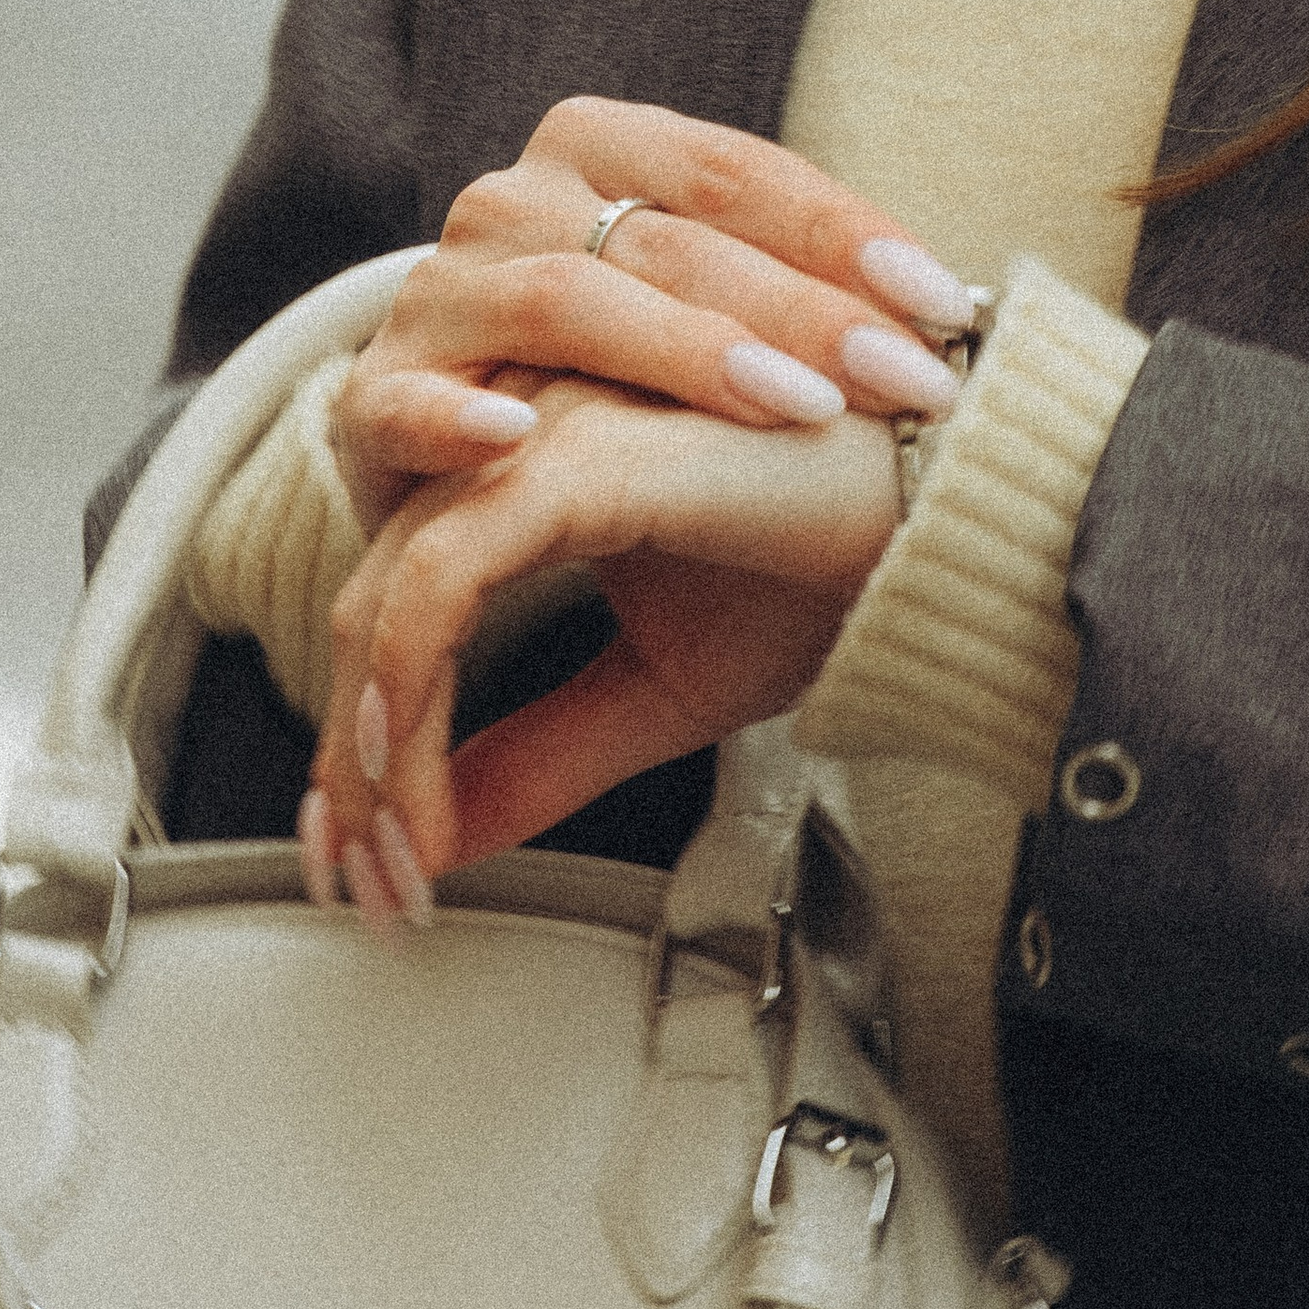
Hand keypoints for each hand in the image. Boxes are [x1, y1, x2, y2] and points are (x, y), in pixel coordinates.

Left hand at [300, 369, 902, 919]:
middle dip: (355, 764)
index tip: (369, 861)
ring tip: (397, 863)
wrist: (953, 523)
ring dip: (374, 750)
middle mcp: (525, 422)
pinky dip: (414, 694)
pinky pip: (447, 575)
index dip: (368, 741)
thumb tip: (433, 845)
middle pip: (373, 600)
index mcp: (537, 461)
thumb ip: (543, 750)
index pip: (401, 597)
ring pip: (389, 591)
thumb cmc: (831, 565)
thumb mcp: (662, 686)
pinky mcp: (583, 450)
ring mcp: (548, 427)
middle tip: (370, 885)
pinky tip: (428, 802)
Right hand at [330, 97, 976, 535]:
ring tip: (791, 410)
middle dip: (805, 312)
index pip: (735, 171)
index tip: (952, 306)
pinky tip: (516, 443)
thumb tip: (969, 317)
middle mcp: (512, 200)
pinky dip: (456, 418)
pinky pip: (408, 402)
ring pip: (566, 300)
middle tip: (909, 380)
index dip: (845, 232)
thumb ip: (803, 291)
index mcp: (598, 148)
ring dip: (683, 355)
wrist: (455, 447)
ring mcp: (439, 293)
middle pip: (671, 239)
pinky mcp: (370, 400)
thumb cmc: (620, 376)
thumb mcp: (712, 313)